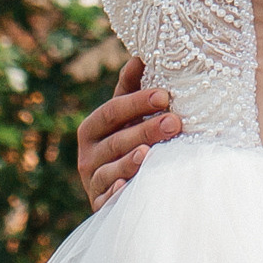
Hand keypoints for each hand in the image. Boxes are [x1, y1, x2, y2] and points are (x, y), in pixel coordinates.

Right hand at [76, 55, 182, 208]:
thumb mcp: (125, 115)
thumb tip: (140, 55)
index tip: (165, 95)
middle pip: (117, 140)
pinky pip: (107, 201)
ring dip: (131, 162)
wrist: (117, 188)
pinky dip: (117, 194)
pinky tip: (128, 187)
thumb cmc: (126, 141)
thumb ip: (130, 87)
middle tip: (174, 122)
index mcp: (92, 128)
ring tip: (149, 154)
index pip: (112, 110)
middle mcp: (87, 156)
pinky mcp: (100, 207)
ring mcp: (93, 183)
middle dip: (146, 130)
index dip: (137, 102)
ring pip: (110, 171)